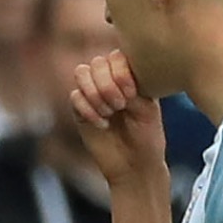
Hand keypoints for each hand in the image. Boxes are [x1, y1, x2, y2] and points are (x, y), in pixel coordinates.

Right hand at [70, 50, 166, 185]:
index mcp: (131, 77)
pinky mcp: (80, 111)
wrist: (134, 166)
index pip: (116, 56)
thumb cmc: (147, 137)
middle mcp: (110, 81)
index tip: (131, 95)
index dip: (119, 72)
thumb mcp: (148, 109)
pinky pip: (74, 97)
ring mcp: (94, 95)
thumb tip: (111, 72)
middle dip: (106, 84)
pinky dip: (87, 110)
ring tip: (109, 113)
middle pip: (96, 62)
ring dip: (94, 94)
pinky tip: (101, 124)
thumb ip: (131, 87)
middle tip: (120, 106)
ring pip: (81, 73)